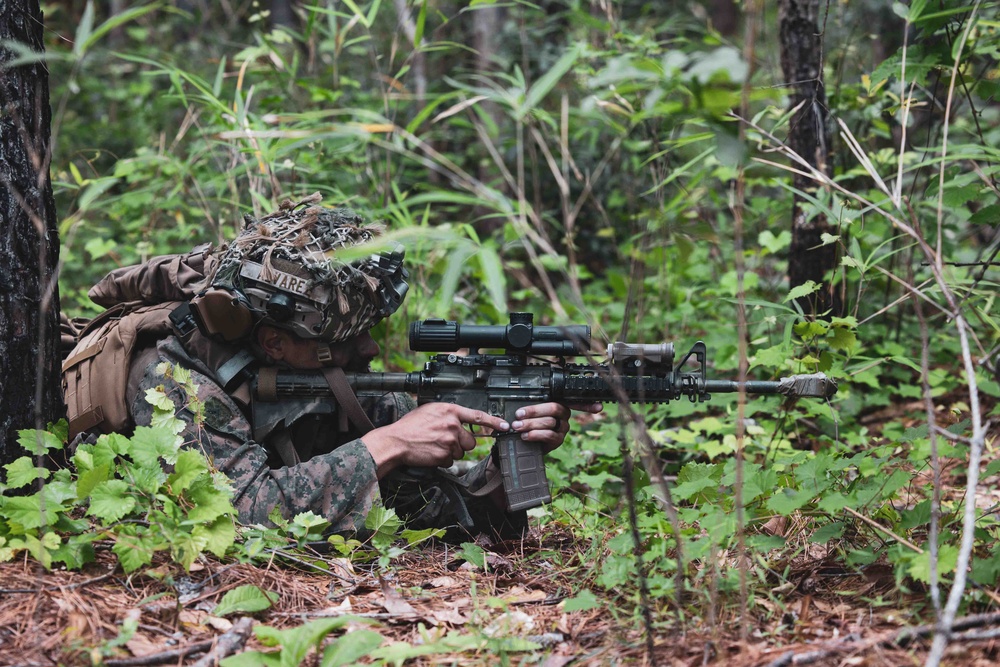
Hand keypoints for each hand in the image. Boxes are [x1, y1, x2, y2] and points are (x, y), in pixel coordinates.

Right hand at [363, 403, 509, 476]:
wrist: (397, 441)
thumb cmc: (410, 425)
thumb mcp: (430, 410)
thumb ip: (448, 413)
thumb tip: (459, 419)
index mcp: (450, 410)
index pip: (478, 416)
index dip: (494, 422)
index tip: (505, 426)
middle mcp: (452, 425)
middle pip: (471, 440)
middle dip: (462, 442)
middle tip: (446, 440)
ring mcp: (449, 441)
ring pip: (461, 451)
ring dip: (451, 451)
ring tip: (435, 445)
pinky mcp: (444, 455)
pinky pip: (451, 461)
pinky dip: (443, 460)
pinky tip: (432, 453)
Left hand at [510, 401, 602, 452]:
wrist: (523, 442)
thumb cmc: (527, 422)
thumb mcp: (528, 411)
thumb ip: (531, 405)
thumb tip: (522, 404)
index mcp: (559, 403)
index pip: (574, 400)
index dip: (588, 404)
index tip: (598, 407)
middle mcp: (564, 415)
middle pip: (555, 408)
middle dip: (535, 411)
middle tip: (519, 415)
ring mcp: (562, 428)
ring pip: (550, 421)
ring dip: (531, 423)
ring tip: (518, 426)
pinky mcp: (558, 440)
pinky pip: (549, 435)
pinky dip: (535, 434)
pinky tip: (525, 435)